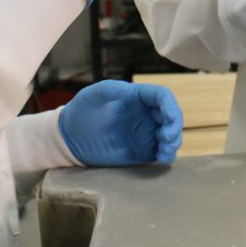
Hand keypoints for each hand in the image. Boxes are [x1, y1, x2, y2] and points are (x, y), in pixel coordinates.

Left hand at [59, 80, 183, 165]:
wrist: (70, 140)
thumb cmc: (80, 113)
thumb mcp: (90, 97)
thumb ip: (107, 90)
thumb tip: (127, 88)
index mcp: (137, 97)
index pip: (162, 96)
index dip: (170, 105)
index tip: (170, 118)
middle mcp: (146, 113)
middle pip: (172, 116)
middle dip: (174, 127)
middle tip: (166, 138)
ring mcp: (146, 133)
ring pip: (171, 135)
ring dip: (173, 142)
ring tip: (164, 151)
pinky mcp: (143, 151)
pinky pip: (162, 152)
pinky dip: (167, 155)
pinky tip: (161, 158)